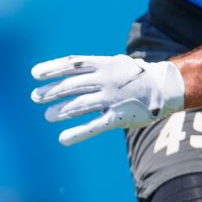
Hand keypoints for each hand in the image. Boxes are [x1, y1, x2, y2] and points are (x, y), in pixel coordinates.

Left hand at [31, 54, 185, 145]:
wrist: (166, 86)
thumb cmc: (135, 75)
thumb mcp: (115, 63)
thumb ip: (93, 67)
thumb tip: (68, 67)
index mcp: (103, 65)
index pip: (72, 64)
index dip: (52, 68)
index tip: (34, 74)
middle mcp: (106, 81)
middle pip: (71, 86)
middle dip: (51, 92)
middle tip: (35, 97)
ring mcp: (112, 99)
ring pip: (79, 105)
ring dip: (60, 112)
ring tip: (48, 115)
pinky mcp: (119, 117)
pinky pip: (94, 126)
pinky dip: (77, 133)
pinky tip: (63, 139)